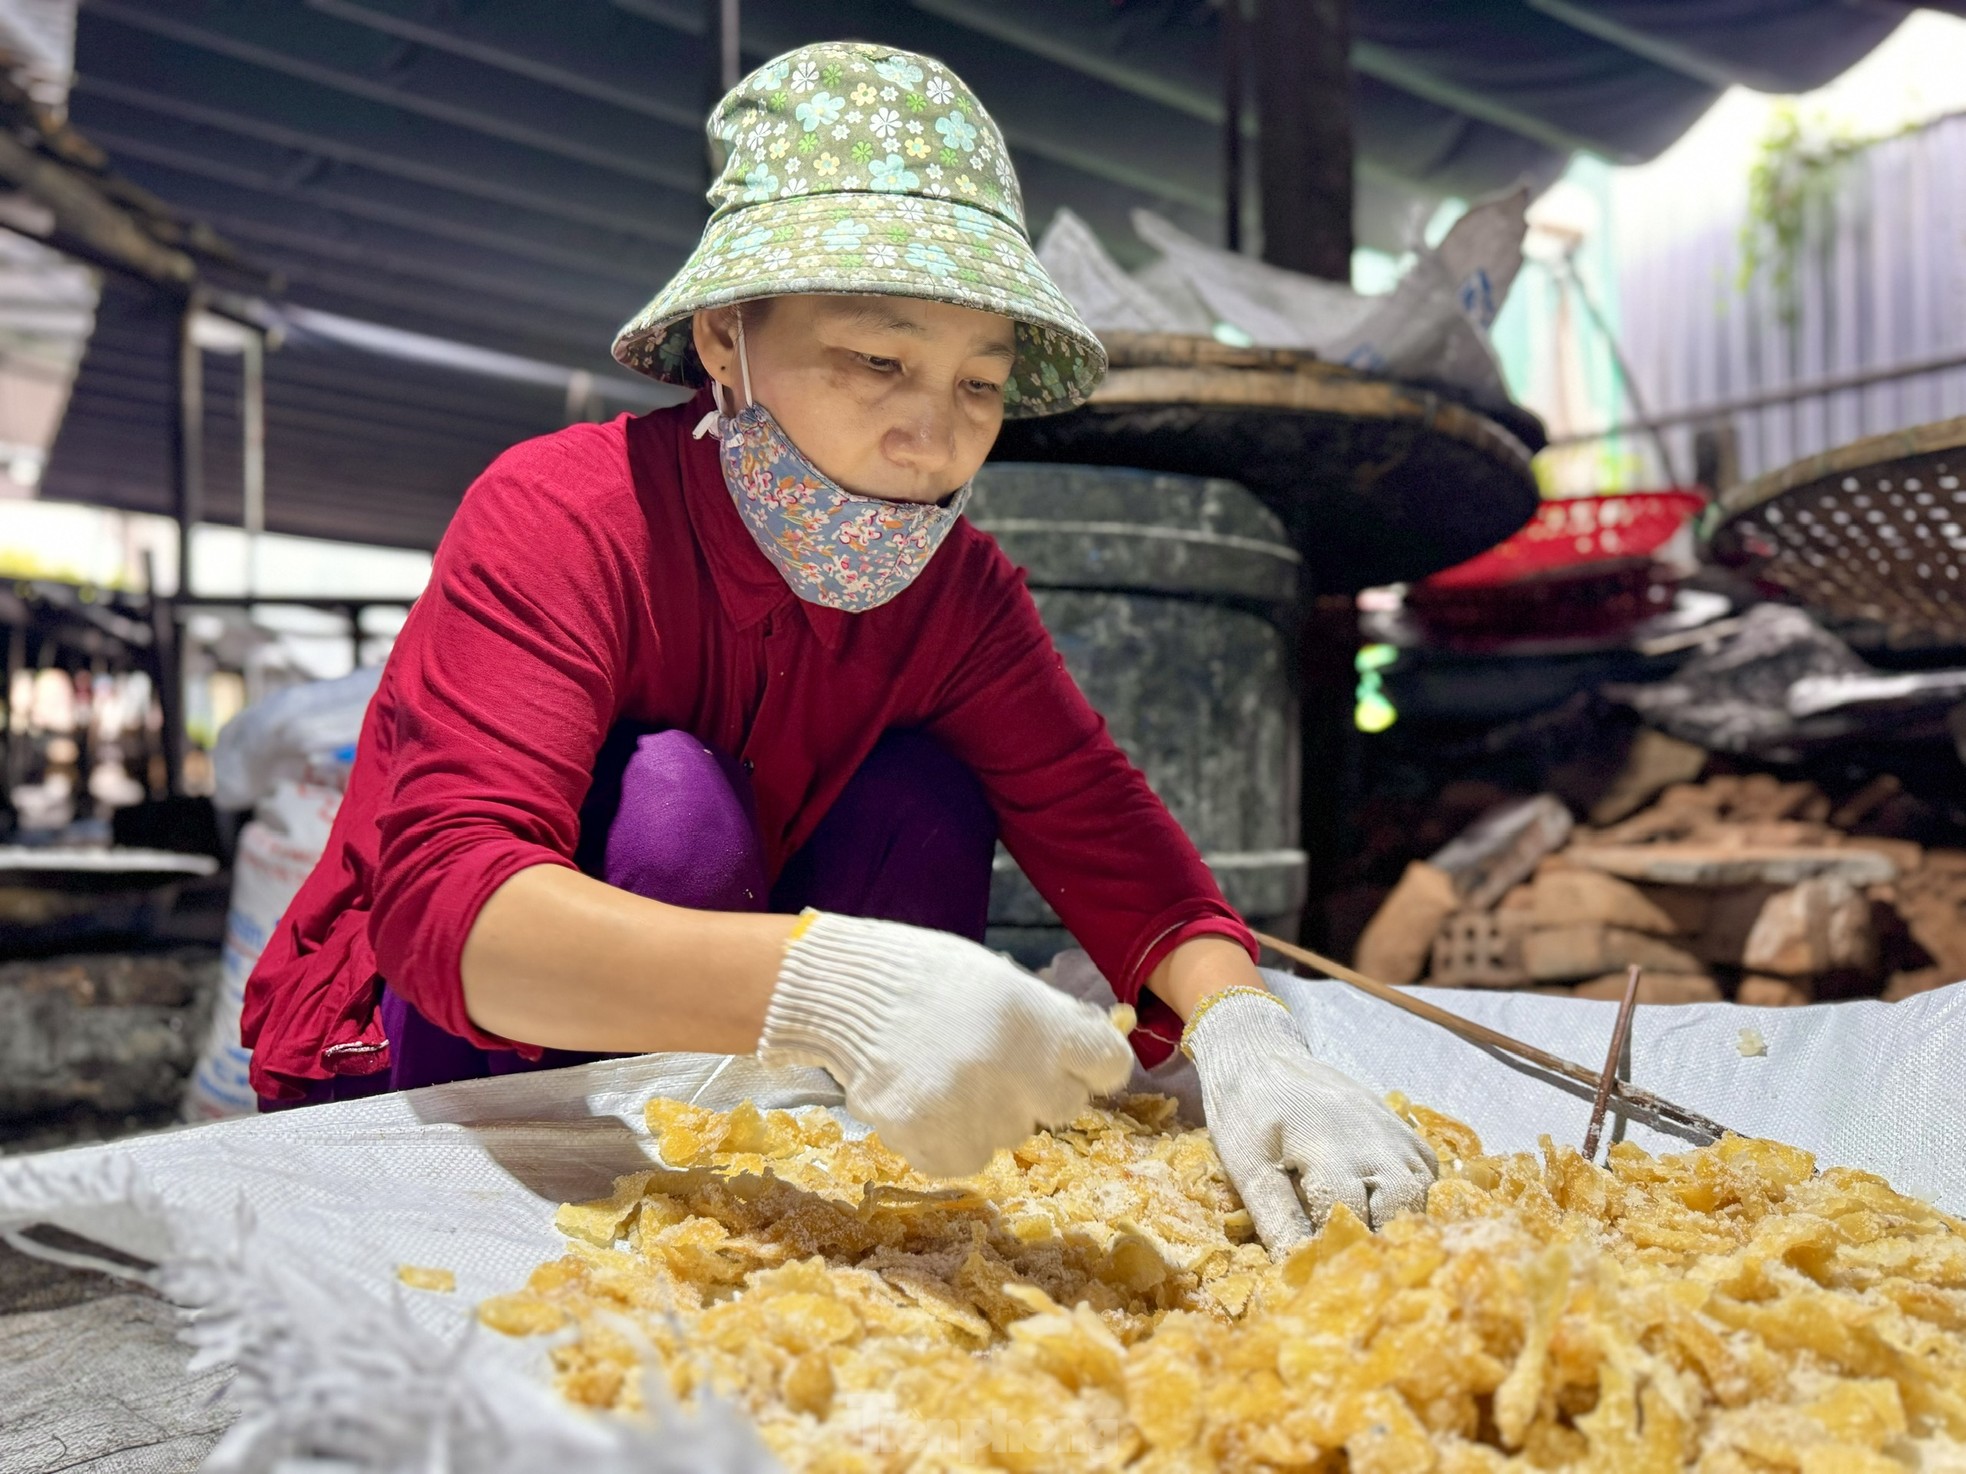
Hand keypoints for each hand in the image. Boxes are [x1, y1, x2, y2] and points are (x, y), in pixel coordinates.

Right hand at [756, 911, 1134, 1176]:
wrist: (846, 993)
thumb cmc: (929, 978)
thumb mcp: (1002, 981)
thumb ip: (1050, 1020)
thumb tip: (1092, 1050)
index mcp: (1040, 1024)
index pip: (1109, 1065)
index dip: (1091, 1063)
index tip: (1074, 1060)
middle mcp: (1017, 1073)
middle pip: (1064, 1107)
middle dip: (1039, 1090)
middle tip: (995, 1064)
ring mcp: (974, 1114)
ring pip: (1011, 1136)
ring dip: (989, 1115)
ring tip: (945, 1073)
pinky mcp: (932, 1143)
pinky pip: (965, 1159)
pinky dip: (950, 1139)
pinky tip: (925, 1099)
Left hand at [1183, 990, 1438, 1253]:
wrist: (1261, 1054)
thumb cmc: (1246, 1113)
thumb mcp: (1248, 1168)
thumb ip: (1277, 1220)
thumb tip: (1298, 1273)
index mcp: (1328, 1148)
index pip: (1351, 1218)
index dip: (1343, 1257)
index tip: (1334, 1286)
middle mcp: (1372, 1139)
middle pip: (1404, 1206)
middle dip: (1386, 1245)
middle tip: (1364, 1275)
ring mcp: (1393, 1130)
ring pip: (1423, 1191)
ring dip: (1406, 1224)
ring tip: (1379, 1252)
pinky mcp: (1401, 1127)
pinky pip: (1428, 1171)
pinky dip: (1418, 1199)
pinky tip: (1393, 1217)